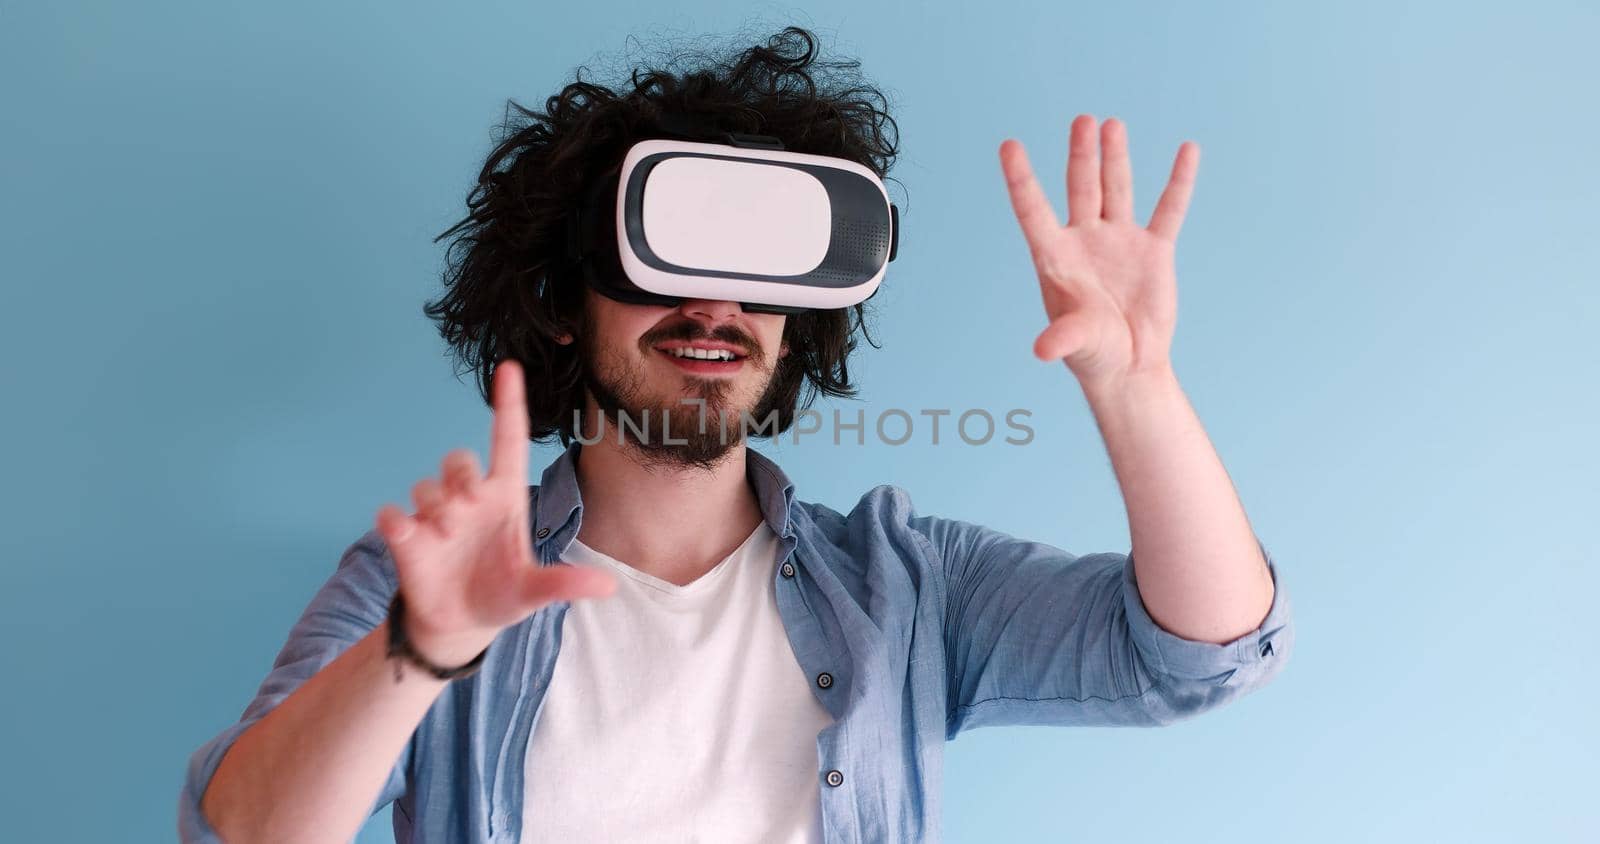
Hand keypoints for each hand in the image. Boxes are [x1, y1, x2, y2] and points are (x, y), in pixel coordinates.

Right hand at [373, 358, 616, 665]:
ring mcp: (435, 517)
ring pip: (425, 486)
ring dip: (435, 505)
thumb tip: (610, 586)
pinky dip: (396, 522)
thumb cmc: (502, 594)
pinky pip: (392, 515)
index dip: (508, 405)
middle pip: (458, 459)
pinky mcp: (407, 538)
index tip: (510, 367)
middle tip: (467, 505)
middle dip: (459, 475)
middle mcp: (469, 500)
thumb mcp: (536, 591)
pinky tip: (407, 535)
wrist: (462, 623)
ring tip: (447, 536)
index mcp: (504, 498)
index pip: (507, 441)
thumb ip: (567, 584)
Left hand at [998, 114, 1197, 388]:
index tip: (1008, 145)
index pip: (1034, 211)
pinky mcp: (1154, 251)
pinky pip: (1168, 209)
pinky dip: (1178, 181)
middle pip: (1080, 188)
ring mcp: (1119, 242)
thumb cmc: (1094, 355)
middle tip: (1082, 120)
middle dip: (1082, 155)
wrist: (1129, 366)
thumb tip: (1042, 351)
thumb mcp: (1077, 343)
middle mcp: (1084, 242)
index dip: (1021, 179)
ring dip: (1114, 157)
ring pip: (1116, 189)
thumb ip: (1063, 338)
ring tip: (1110, 124)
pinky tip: (1186, 150)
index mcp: (1056, 258)